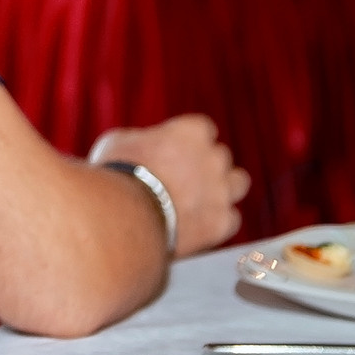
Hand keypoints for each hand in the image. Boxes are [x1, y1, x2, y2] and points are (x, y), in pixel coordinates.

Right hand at [90, 114, 248, 256]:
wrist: (123, 216)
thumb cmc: (116, 173)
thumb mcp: (119, 141)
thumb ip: (142, 138)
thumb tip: (143, 143)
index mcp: (191, 131)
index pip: (204, 129)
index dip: (189, 142)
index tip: (176, 152)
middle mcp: (214, 157)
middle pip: (220, 156)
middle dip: (205, 165)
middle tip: (182, 179)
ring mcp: (221, 191)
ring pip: (238, 182)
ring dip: (223, 188)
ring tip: (201, 200)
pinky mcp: (221, 223)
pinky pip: (231, 218)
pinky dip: (217, 221)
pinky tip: (197, 225)